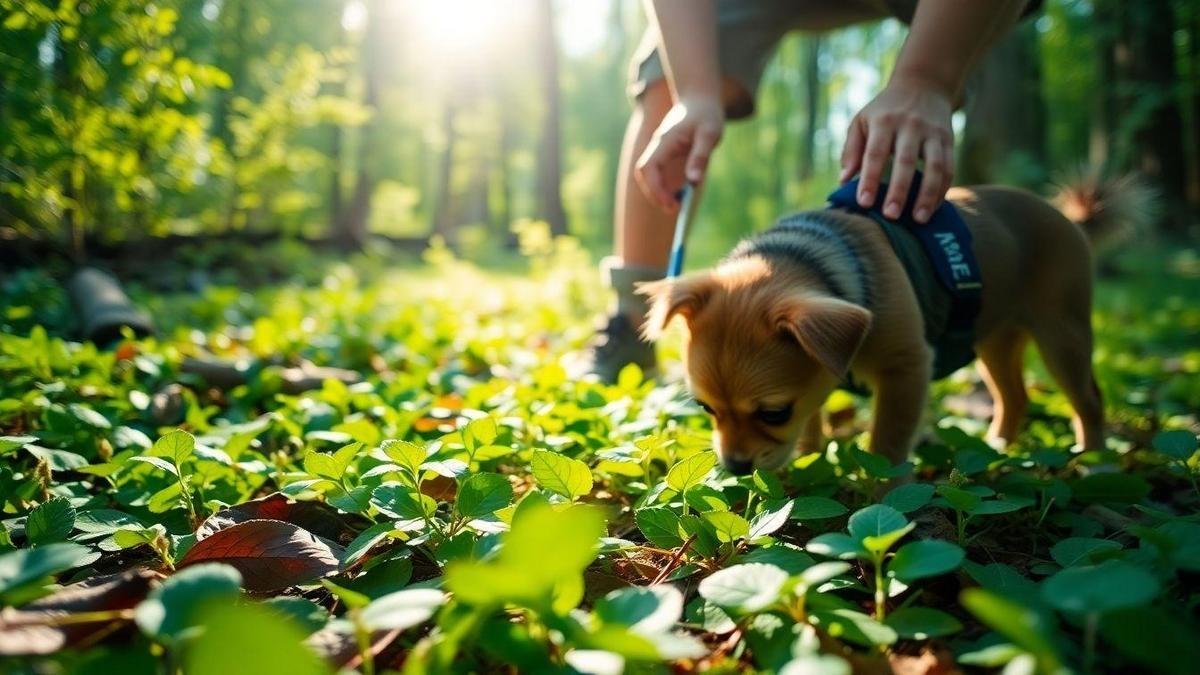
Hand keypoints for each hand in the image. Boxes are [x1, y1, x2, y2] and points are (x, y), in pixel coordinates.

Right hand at [635, 98, 724, 209]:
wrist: (700, 99)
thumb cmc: (706, 115)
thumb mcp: (709, 134)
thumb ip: (700, 157)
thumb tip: (693, 182)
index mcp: (665, 140)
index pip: (649, 167)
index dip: (656, 188)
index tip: (673, 204)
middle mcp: (657, 145)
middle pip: (643, 173)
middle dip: (654, 194)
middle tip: (674, 210)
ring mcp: (658, 149)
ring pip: (647, 174)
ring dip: (657, 191)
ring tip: (678, 204)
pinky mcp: (664, 154)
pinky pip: (656, 173)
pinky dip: (663, 186)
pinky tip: (680, 194)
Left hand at [839, 76, 954, 223]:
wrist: (923, 84)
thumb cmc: (884, 110)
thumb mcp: (862, 121)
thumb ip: (851, 149)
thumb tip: (843, 180)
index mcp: (884, 121)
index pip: (875, 153)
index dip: (870, 179)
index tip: (863, 203)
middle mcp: (910, 126)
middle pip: (906, 162)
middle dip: (899, 190)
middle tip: (891, 216)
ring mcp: (933, 133)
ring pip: (935, 166)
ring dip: (927, 195)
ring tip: (919, 219)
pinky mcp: (949, 140)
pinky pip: (949, 168)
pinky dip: (942, 190)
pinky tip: (932, 209)